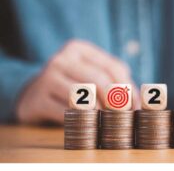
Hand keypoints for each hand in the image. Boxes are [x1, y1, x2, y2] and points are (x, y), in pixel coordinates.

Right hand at [16, 40, 140, 123]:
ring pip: (84, 96)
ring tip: (109, 122)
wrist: (32, 94)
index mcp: (79, 48)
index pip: (113, 67)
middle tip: (125, 117)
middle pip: (99, 80)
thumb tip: (139, 102)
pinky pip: (68, 113)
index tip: (138, 107)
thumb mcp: (92, 75)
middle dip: (117, 102)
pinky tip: (89, 126)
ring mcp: (47, 77)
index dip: (129, 88)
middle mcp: (62, 59)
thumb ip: (114, 82)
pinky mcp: (37, 99)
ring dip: (101, 113)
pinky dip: (83, 121)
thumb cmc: (72, 85)